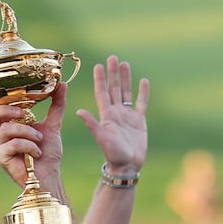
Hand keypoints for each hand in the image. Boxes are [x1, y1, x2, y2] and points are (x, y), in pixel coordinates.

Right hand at [0, 83, 67, 190]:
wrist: (49, 175)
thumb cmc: (48, 153)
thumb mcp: (53, 124)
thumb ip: (56, 104)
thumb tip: (63, 83)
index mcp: (9, 123)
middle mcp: (0, 132)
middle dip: (6, 109)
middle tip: (25, 113)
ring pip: (6, 128)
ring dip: (27, 132)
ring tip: (38, 140)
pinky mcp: (0, 157)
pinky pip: (12, 143)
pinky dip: (28, 146)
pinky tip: (35, 153)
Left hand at [76, 55, 148, 174]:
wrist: (127, 166)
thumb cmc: (113, 154)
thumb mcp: (101, 137)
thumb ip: (92, 123)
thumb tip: (78, 111)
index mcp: (106, 115)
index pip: (102, 92)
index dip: (100, 79)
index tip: (98, 65)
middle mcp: (116, 113)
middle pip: (114, 88)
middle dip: (112, 73)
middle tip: (112, 57)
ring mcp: (127, 116)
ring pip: (126, 93)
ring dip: (125, 79)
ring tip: (124, 64)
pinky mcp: (139, 121)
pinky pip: (141, 103)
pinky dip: (143, 92)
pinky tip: (143, 81)